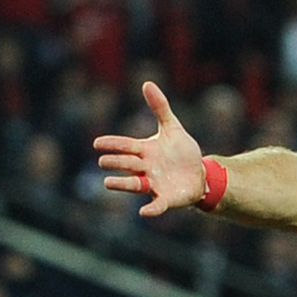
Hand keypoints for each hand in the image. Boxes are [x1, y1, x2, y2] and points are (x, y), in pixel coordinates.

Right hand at [96, 82, 205, 216]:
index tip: (97, 143)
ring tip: (107, 183)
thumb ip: (160, 108)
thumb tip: (147, 83)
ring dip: (122, 184)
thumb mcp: (172, 128)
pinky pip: (157, 204)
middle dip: (116, 162)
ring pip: (134, 184)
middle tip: (103, 161)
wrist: (200, 174)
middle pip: (127, 164)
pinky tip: (144, 212)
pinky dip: (151, 208)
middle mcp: (145, 168)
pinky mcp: (166, 198)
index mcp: (144, 151)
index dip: (112, 144)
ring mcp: (154, 184)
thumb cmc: (182, 152)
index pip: (125, 145)